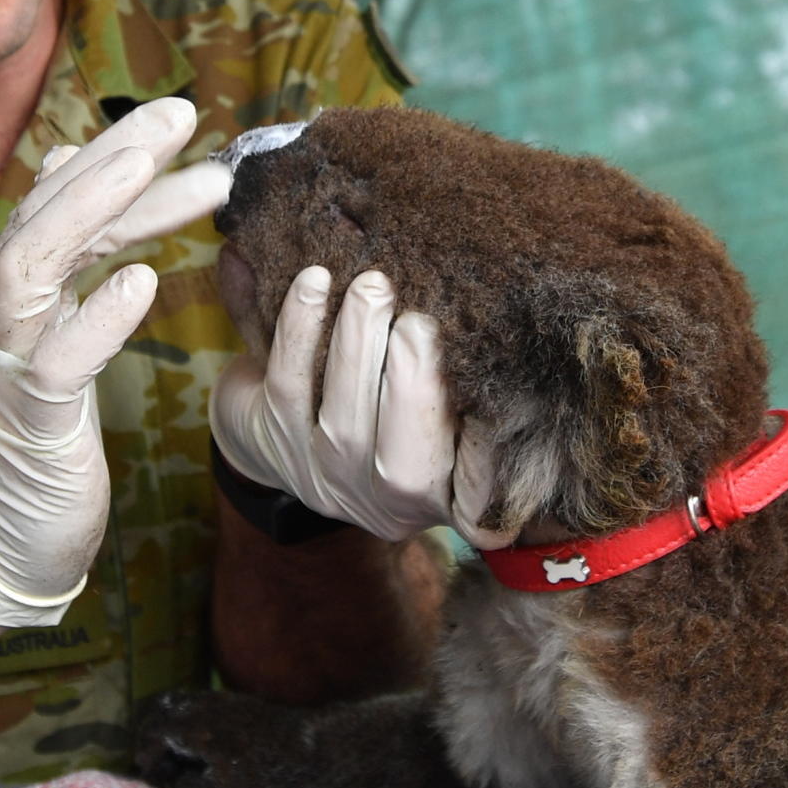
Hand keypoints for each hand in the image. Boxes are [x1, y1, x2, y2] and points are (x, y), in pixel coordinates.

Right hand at [0, 95, 229, 628]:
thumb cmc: (19, 434)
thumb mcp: (36, 326)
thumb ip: (56, 247)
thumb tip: (71, 154)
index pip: (52, 202)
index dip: (112, 155)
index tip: (176, 116)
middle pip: (44, 215)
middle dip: (115, 161)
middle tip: (184, 115)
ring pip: (35, 267)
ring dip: (101, 213)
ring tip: (167, 173)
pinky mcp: (23, 420)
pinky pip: (58, 360)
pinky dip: (97, 317)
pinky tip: (143, 282)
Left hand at [212, 266, 488, 543]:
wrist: (274, 425)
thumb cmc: (386, 399)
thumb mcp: (438, 407)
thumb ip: (468, 383)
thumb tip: (515, 328)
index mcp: (442, 498)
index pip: (477, 503)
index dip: (490, 465)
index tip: (504, 405)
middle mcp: (385, 502)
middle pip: (405, 468)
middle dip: (414, 390)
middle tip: (420, 323)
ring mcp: (325, 479)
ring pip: (344, 425)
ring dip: (358, 348)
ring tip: (373, 287)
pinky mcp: (272, 442)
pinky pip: (288, 387)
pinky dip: (299, 332)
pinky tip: (314, 284)